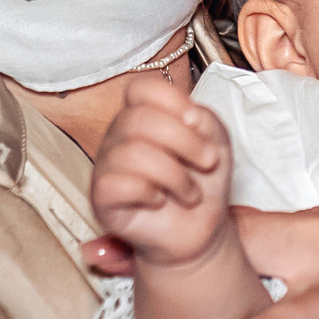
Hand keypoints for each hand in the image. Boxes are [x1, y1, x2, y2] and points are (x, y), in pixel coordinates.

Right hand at [87, 75, 234, 266]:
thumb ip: (205, 119)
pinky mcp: (101, 198)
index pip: (140, 88)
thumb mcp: (217, 143)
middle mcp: (119, 136)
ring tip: (190, 192)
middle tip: (208, 162)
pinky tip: (159, 201)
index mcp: (143, 115)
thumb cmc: (202, 182)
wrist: (200, 230)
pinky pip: (115, 183)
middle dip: (185, 141)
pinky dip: (148, 192)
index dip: (172, 100)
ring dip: (174, 174)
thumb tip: (188, 115)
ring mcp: (107, 166)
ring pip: (131, 152)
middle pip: (138, 119)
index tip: (197, 121)